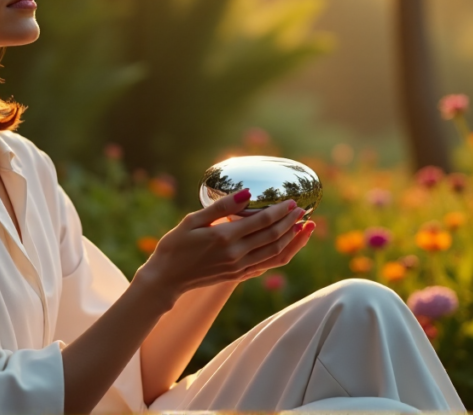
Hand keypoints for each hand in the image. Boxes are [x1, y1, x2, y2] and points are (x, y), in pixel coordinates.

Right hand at [135, 189, 313, 302]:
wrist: (166, 279)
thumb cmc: (174, 245)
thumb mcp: (192, 220)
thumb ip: (221, 207)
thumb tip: (247, 193)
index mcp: (225, 237)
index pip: (262, 222)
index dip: (281, 211)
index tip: (293, 201)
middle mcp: (236, 254)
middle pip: (273, 236)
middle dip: (291, 222)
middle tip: (303, 210)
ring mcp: (239, 268)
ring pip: (276, 254)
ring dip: (294, 240)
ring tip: (306, 228)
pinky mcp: (238, 276)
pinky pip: (268, 266)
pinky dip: (283, 255)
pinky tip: (290, 245)